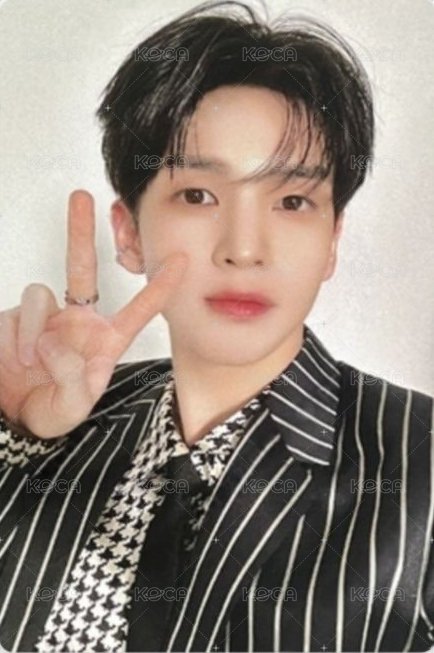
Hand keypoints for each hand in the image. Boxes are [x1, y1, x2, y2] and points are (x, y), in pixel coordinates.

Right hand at [0, 190, 187, 437]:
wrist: (9, 412)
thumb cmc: (49, 410)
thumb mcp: (69, 409)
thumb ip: (75, 386)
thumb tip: (62, 347)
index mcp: (104, 341)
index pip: (138, 310)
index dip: (159, 286)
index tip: (182, 260)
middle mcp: (77, 320)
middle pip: (82, 267)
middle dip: (82, 231)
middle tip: (82, 195)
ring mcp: (47, 315)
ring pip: (44, 291)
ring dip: (37, 329)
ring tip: (31, 362)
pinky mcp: (18, 316)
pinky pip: (25, 307)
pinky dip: (23, 331)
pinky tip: (19, 355)